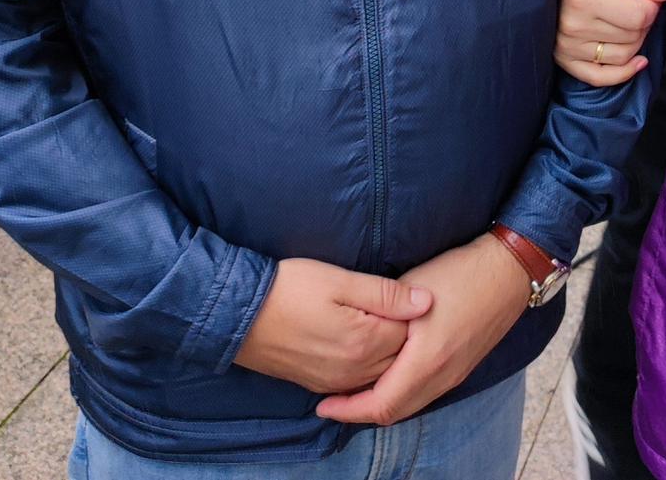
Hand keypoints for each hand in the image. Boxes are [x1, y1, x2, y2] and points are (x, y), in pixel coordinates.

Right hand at [233, 257, 433, 396]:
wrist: (238, 315)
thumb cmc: (290, 289)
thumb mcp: (340, 281)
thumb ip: (386, 294)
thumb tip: (427, 301)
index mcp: (365, 342)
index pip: (410, 333)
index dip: (415, 312)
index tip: (412, 293)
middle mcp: (354, 370)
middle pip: (398, 358)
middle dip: (406, 336)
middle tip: (402, 307)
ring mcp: (335, 381)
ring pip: (379, 373)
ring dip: (388, 354)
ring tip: (385, 324)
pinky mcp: (318, 384)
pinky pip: (356, 382)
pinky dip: (368, 367)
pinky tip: (365, 347)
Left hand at [315, 235, 527, 425]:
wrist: (508, 271)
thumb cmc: (459, 274)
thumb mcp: (411, 290)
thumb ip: (383, 316)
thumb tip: (355, 333)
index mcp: (427, 360)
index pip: (380, 404)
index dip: (348, 410)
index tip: (324, 405)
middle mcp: (443, 376)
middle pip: (395, 412)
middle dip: (360, 412)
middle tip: (333, 401)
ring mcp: (456, 375)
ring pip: (411, 404)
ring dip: (381, 403)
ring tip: (355, 391)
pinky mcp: (463, 367)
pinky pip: (425, 394)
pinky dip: (401, 394)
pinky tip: (388, 377)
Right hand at [555, 0, 665, 85]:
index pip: (639, 16)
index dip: (650, 3)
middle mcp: (573, 26)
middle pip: (633, 37)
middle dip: (642, 21)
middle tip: (632, 5)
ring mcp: (567, 47)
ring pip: (624, 56)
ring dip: (635, 40)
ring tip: (624, 21)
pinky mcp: (564, 61)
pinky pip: (602, 78)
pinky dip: (625, 72)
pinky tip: (638, 60)